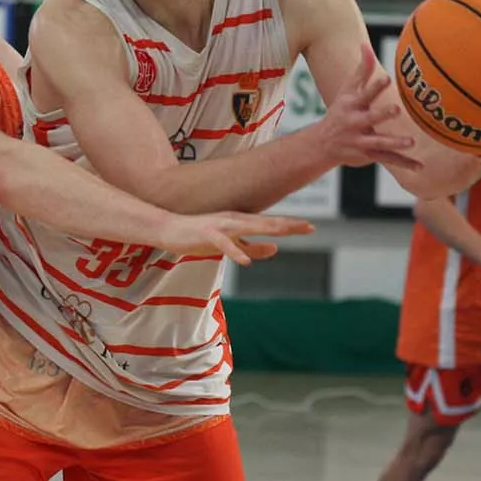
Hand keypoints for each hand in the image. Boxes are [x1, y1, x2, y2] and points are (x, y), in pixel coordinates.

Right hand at [158, 212, 313, 264]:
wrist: (169, 229)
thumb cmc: (200, 236)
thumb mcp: (231, 243)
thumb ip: (253, 246)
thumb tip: (276, 248)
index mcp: (241, 221)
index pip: (270, 224)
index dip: (290, 225)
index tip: (311, 227)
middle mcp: (234, 219)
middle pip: (265, 223)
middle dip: (287, 225)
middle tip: (309, 226)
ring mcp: (221, 225)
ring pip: (248, 227)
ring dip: (266, 230)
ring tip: (283, 234)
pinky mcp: (206, 234)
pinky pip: (223, 244)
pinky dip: (235, 251)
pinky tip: (246, 261)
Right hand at [317, 47, 423, 171]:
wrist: (322, 144)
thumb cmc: (340, 111)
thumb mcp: (347, 91)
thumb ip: (361, 70)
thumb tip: (366, 45)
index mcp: (352, 105)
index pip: (364, 94)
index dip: (375, 86)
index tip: (387, 79)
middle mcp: (356, 123)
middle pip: (370, 118)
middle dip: (382, 114)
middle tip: (396, 109)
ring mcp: (362, 140)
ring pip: (380, 142)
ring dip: (395, 142)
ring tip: (410, 142)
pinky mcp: (369, 155)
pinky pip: (389, 159)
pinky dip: (404, 163)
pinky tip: (420, 167)